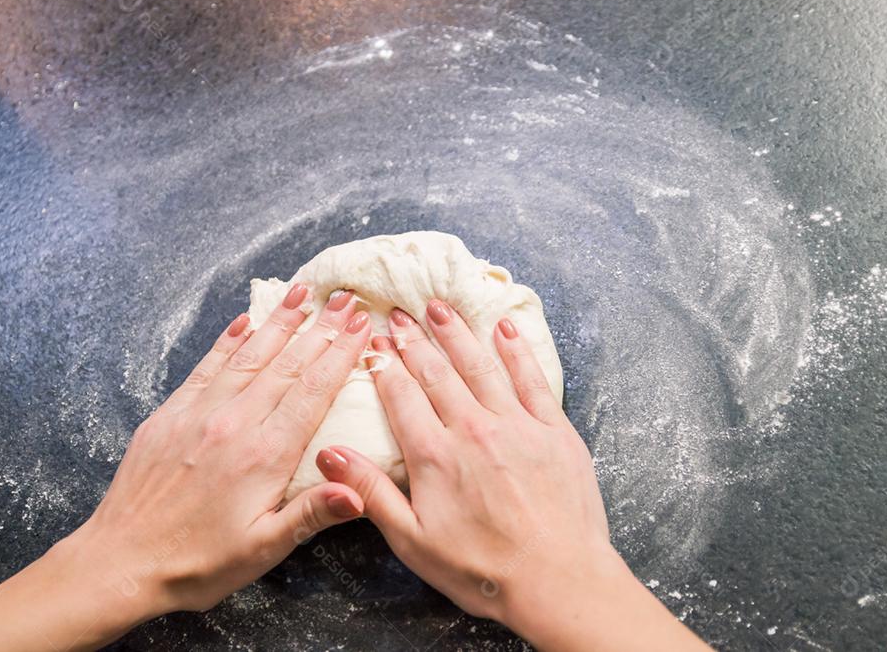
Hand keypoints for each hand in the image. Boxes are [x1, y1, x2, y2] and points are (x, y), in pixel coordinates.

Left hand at [0, 283, 374, 651]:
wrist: (121, 562)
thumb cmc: (199, 563)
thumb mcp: (263, 548)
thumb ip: (312, 514)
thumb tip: (359, 492)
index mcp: (264, 455)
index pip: (312, 392)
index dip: (340, 355)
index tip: (361, 326)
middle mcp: (234, 424)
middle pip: (286, 364)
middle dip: (320, 328)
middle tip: (345, 298)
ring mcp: (199, 414)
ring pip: (249, 356)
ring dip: (279, 322)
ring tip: (303, 292)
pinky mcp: (170, 414)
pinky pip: (207, 367)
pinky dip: (228, 341)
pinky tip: (244, 321)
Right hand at [315, 300, 707, 650]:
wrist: (557, 580)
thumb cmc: (482, 569)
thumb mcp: (412, 541)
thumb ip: (370, 492)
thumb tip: (329, 453)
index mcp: (434, 456)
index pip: (402, 396)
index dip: (385, 365)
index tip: (374, 341)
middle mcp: (473, 429)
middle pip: (437, 373)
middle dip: (415, 340)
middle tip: (400, 313)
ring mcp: (517, 425)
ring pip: (480, 366)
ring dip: (457, 334)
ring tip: (440, 307)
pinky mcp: (553, 430)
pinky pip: (531, 379)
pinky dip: (515, 351)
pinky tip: (504, 330)